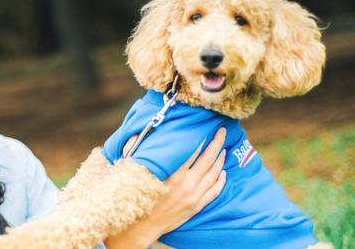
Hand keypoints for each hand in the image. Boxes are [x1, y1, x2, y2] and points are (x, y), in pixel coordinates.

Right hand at [104, 128, 226, 248]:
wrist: (139, 227)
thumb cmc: (134, 196)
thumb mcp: (131, 171)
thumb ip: (133, 149)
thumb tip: (135, 133)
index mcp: (171, 173)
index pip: (192, 150)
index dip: (201, 137)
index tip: (205, 126)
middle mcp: (186, 184)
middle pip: (207, 158)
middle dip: (217, 142)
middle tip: (222, 131)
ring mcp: (193, 196)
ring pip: (214, 174)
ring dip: (220, 159)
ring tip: (223, 148)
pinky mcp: (196, 207)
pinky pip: (214, 191)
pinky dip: (221, 180)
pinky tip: (223, 172)